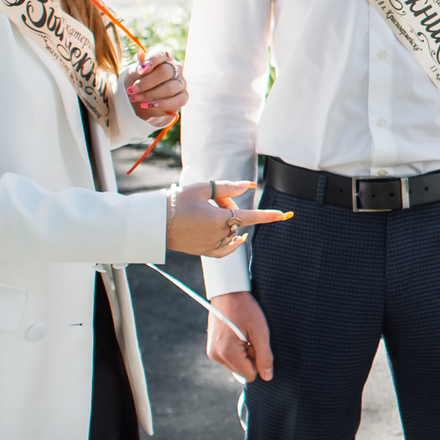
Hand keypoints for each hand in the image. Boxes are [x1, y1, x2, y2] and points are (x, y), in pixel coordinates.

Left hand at [122, 45, 185, 121]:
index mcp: (164, 57)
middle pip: (165, 72)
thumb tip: (140, 53)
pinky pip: (177, 101)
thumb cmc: (140, 80)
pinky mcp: (184, 96)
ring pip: (170, 88)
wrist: (144, 97)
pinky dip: (162, 104)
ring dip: (151, 95)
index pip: (161, 54)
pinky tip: (149, 105)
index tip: (140, 71)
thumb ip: (140, 65)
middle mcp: (176, 68)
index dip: (151, 61)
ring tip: (136, 98)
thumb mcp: (136, 72)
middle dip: (146, 83)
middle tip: (132, 90)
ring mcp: (181, 82)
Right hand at [170, 179, 286, 257]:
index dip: (269, 215)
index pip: (251, 216)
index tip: (284, 214)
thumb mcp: (202, 189)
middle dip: (229, 207)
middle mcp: (218, 235)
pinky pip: (226, 249)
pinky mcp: (206, 253)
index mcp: (219, 219)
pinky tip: (236, 237)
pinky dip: (232, 242)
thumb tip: (250, 186)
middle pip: (237, 219)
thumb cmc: (176, 202)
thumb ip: (228, 188)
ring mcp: (212, 246)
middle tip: (211, 199)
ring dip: (226, 222)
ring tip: (205, 211)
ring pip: (231, 232)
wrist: (154, 223)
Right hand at [207, 291, 272, 382]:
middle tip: (250, 337)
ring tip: (243, 334)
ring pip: (237, 366)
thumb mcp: (261, 332)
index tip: (257, 343)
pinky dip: (237, 350)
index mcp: (228, 352)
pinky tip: (237, 335)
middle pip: (243, 371)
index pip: (250, 375)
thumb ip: (265, 356)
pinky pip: (230, 358)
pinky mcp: (211, 349)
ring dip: (244, 354)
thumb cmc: (245, 309)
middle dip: (251, 357)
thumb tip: (267, 377)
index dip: (259, 361)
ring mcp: (212, 352)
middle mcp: (216, 355)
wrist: (228, 293)